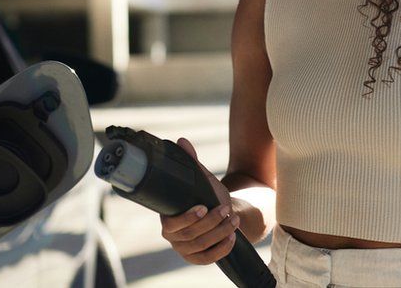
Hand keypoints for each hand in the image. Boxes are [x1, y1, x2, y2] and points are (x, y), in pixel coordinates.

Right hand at [158, 138, 239, 264]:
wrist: (220, 213)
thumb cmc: (206, 195)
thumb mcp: (200, 179)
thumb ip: (191, 162)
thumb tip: (182, 141)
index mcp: (167, 217)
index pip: (171, 224)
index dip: (187, 218)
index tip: (203, 207)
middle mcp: (172, 237)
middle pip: (190, 235)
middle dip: (211, 222)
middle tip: (226, 209)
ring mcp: (184, 249)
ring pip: (202, 245)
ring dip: (220, 232)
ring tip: (233, 220)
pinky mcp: (197, 258)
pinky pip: (208, 259)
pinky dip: (220, 249)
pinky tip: (231, 237)